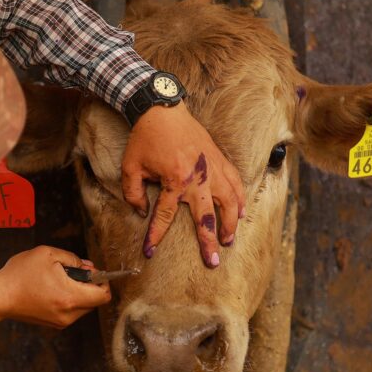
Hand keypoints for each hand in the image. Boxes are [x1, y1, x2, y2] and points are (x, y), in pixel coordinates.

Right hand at [0, 246, 110, 328]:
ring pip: (83, 306)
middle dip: (89, 285)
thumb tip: (88, 267)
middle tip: (74, 271)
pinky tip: (53, 288)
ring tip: (59, 279)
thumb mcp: (47, 254)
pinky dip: (69, 299)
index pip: (104, 296)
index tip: (92, 271)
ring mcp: (61, 321)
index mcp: (70, 297)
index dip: (103, 281)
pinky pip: (71, 311)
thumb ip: (73, 259)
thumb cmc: (20, 274)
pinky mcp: (53, 324)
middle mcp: (69, 314)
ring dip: (79, 292)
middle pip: (95, 301)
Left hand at [122, 103, 244, 267]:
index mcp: (174, 181)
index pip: (165, 216)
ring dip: (230, 224)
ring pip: (228, 202)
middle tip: (213, 262)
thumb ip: (134, 193)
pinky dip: (240, 199)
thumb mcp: (130, 167)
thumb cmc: (145, 138)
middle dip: (209, 242)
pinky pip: (235, 182)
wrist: (161, 109)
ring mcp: (212, 168)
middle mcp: (197, 178)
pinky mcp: (219, 158)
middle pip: (206, 217)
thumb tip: (142, 212)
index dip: (156, 235)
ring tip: (229, 241)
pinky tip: (241, 213)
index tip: (149, 251)